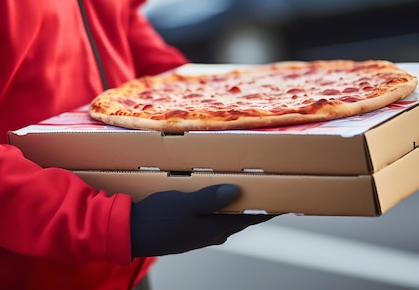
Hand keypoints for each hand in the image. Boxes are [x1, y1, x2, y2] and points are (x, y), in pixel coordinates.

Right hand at [130, 184, 273, 257]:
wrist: (132, 233)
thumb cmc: (159, 219)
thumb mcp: (185, 204)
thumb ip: (210, 198)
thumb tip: (236, 191)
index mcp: (216, 227)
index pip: (252, 216)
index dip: (269, 207)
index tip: (286, 198)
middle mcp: (213, 232)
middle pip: (241, 215)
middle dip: (254, 202)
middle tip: (266, 185)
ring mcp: (201, 231)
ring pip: (227, 215)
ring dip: (236, 202)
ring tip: (244, 185)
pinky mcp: (190, 228)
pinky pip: (213, 214)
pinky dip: (219, 204)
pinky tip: (214, 192)